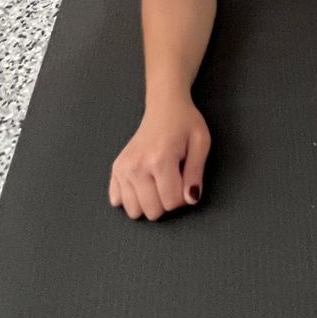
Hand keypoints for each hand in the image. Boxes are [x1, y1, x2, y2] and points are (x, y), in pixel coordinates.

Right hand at [110, 97, 210, 220]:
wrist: (164, 106)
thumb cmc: (185, 123)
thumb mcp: (201, 143)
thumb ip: (195, 174)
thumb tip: (191, 199)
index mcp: (160, 160)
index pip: (172, 203)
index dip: (184, 197)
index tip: (186, 180)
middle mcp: (137, 167)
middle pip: (152, 211)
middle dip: (166, 201)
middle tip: (172, 180)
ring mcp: (123, 168)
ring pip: (134, 211)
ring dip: (148, 202)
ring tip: (157, 182)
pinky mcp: (116, 168)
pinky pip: (117, 200)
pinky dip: (131, 197)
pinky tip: (142, 183)